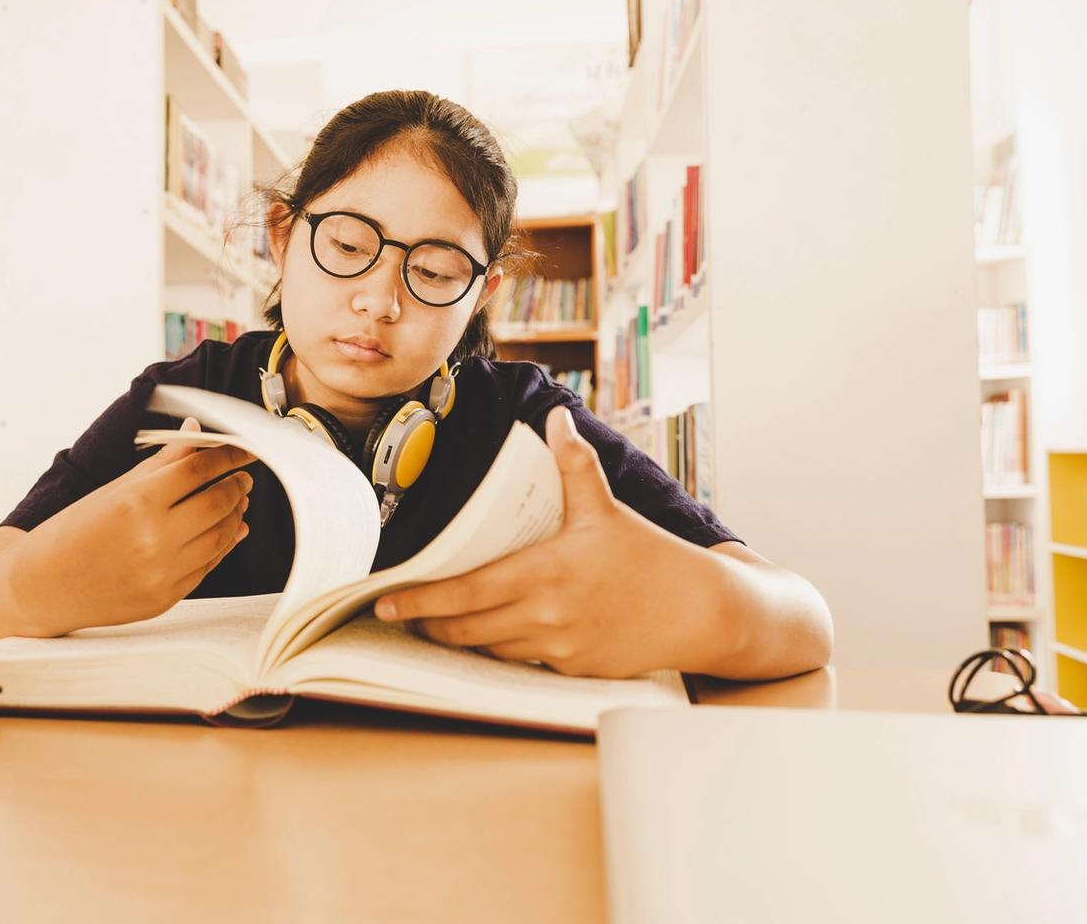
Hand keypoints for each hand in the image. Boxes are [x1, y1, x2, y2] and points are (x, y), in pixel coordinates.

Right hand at [15, 418, 256, 634]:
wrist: (41, 588)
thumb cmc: (71, 532)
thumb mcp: (114, 489)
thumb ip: (161, 462)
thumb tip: (195, 430)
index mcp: (137, 502)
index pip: (199, 469)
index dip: (228, 455)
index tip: (243, 449)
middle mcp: (154, 539)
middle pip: (218, 503)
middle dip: (236, 485)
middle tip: (241, 476)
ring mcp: (162, 573)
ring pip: (221, 537)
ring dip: (235, 514)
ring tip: (236, 500)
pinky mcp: (166, 598)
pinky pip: (208, 566)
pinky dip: (223, 545)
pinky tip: (227, 530)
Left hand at [373, 406, 719, 677]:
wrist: (701, 613)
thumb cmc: (651, 557)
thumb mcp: (608, 507)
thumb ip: (575, 463)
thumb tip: (557, 416)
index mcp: (545, 574)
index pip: (465, 593)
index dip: (421, 601)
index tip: (385, 601)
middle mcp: (545, 617)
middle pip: (466, 629)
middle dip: (427, 622)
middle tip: (396, 613)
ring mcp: (558, 649)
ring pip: (490, 648)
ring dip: (459, 637)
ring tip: (432, 622)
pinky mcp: (572, 670)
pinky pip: (521, 661)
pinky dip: (498, 648)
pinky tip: (486, 634)